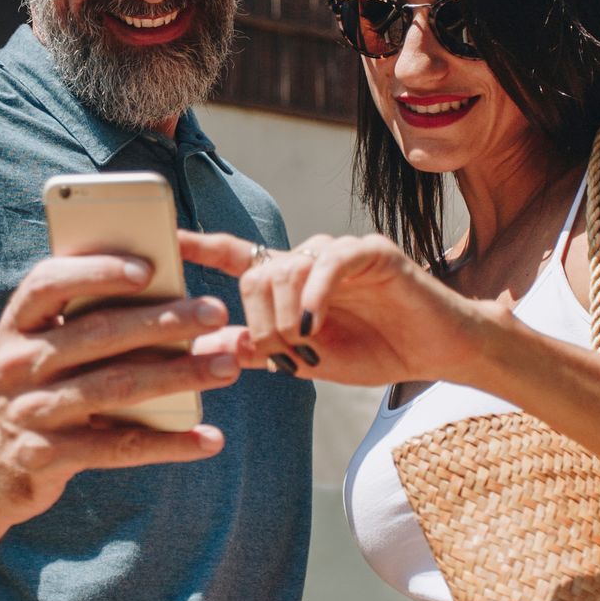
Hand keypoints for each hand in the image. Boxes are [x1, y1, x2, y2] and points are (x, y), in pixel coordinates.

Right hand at [0, 254, 242, 523]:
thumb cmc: (37, 391)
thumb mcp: (45, 351)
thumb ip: (94, 324)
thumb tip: (180, 305)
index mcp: (17, 325)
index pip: (49, 284)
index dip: (98, 272)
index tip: (149, 267)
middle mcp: (16, 364)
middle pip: (97, 334)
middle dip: (163, 321)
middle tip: (217, 312)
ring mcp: (30, 412)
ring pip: (115, 387)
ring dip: (178, 375)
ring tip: (228, 366)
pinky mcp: (47, 457)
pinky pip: (118, 447)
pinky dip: (169, 443)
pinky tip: (209, 438)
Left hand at [178, 231, 495, 388]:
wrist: (436, 353)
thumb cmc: (373, 351)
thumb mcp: (304, 360)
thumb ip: (257, 350)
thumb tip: (202, 348)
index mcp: (289, 280)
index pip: (235, 254)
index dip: (199, 246)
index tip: (164, 240)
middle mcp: (308, 257)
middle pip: (254, 275)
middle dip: (258, 321)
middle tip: (281, 353)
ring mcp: (338, 251)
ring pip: (285, 269)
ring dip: (285, 317)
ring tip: (306, 345)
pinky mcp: (370, 251)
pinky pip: (327, 264)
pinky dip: (314, 298)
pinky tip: (315, 326)